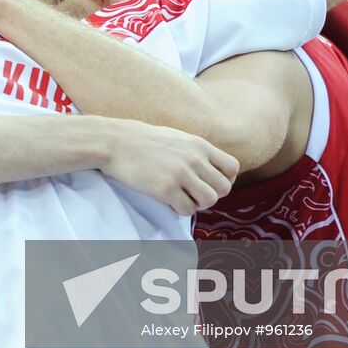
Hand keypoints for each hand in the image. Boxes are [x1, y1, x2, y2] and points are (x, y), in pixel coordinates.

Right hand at [97, 118, 238, 215]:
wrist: (114, 142)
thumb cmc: (143, 141)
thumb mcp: (177, 138)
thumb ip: (196, 151)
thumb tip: (210, 170)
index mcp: (199, 145)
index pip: (233, 168)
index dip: (225, 180)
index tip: (209, 183)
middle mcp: (194, 158)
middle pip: (224, 188)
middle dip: (211, 195)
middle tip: (194, 193)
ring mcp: (181, 174)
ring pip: (209, 201)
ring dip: (198, 204)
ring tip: (182, 197)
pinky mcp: (166, 188)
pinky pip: (188, 209)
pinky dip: (181, 209)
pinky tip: (169, 201)